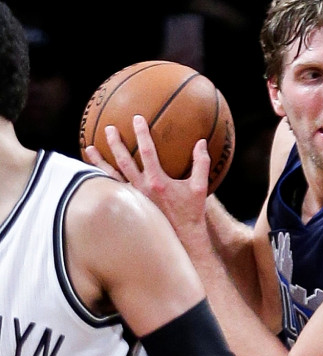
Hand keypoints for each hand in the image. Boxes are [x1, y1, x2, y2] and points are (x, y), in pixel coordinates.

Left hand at [94, 115, 210, 241]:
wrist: (183, 236)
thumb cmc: (192, 212)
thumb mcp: (200, 187)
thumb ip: (201, 163)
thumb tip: (201, 142)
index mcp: (158, 181)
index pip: (147, 152)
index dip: (141, 134)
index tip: (137, 119)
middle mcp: (142, 188)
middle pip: (123, 160)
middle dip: (115, 143)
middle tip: (109, 128)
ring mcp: (134, 197)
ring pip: (112, 175)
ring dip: (100, 161)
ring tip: (90, 148)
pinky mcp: (131, 204)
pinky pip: (113, 189)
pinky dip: (102, 179)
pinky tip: (94, 172)